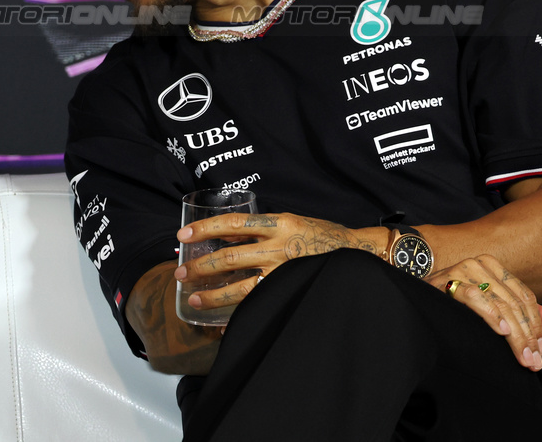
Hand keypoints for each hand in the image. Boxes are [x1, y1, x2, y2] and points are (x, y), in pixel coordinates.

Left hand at [174, 212, 382, 312]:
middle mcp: (280, 247)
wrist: (362, 255)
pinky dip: (239, 313)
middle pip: (229, 257)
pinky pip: (259, 304)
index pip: (232, 224)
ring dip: (213, 294)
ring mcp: (286, 273)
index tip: (182, 235)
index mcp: (278, 223)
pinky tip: (223, 321)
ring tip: (193, 297)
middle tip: (180, 272)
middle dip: (201, 266)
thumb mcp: (291, 221)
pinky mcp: (292, 290)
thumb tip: (224, 235)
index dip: (204, 228)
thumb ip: (260, 228)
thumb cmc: (323, 236)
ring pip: (241, 287)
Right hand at [429, 255, 541, 371]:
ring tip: (522, 356)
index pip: (524, 296)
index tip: (540, 351)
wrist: (411, 300)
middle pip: (514, 302)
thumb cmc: (452, 305)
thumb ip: (524, 313)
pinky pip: (475, 297)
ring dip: (515, 334)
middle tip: (533, 361)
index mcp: (492, 266)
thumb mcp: (491, 307)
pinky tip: (501, 331)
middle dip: (527, 335)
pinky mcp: (447, 280)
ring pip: (500, 303)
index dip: (536, 325)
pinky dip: (490, 315)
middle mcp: (479, 264)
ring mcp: (462, 270)